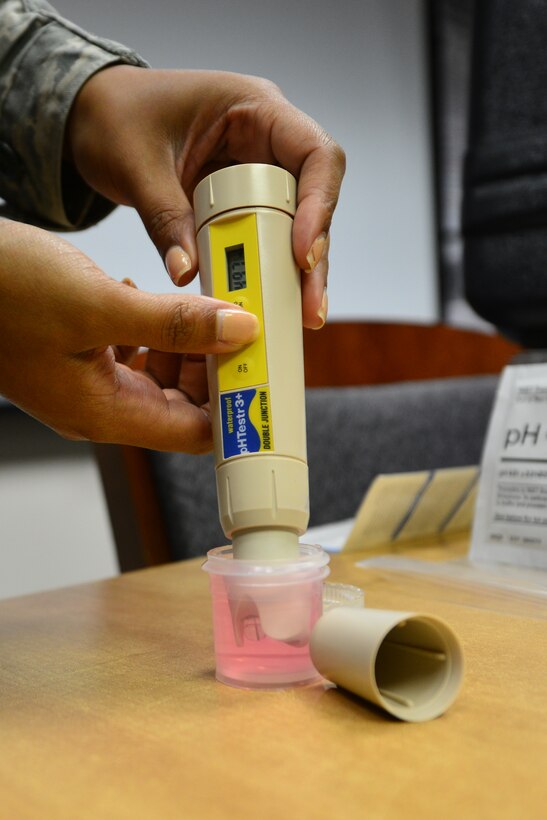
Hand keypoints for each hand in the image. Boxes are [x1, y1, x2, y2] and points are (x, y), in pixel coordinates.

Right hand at [0, 220, 257, 450]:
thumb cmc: (3, 290)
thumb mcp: (97, 306)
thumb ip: (174, 323)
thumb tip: (240, 331)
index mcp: (106, 412)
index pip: (196, 432)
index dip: (237, 408)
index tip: (269, 373)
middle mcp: (101, 405)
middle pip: (185, 404)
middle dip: (218, 368)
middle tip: (247, 325)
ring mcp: (88, 380)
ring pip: (164, 374)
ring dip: (189, 342)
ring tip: (209, 305)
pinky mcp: (81, 353)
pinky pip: (136, 350)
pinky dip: (156, 327)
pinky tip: (152, 298)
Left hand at [66, 67, 344, 328]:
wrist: (94, 117)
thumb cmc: (116, 117)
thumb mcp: (136, 166)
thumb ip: (165, 218)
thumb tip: (187, 273)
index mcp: (254, 108)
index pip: (314, 154)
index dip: (318, 205)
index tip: (303, 254)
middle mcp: (268, 141)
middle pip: (314, 200)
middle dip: (314, 256)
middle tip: (309, 307)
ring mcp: (259, 174)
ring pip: (297, 226)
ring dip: (299, 273)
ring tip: (301, 318)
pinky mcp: (244, 203)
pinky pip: (267, 239)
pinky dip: (269, 272)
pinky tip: (273, 306)